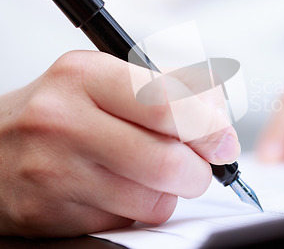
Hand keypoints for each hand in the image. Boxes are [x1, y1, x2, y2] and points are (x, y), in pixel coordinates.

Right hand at [0, 51, 239, 236]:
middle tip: (197, 166)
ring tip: (147, 173)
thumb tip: (220, 123)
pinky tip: (117, 189)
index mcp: (85, 75)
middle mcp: (63, 120)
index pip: (167, 105)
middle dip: (198, 172)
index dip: (209, 129)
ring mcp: (52, 171)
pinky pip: (125, 222)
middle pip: (168, 163)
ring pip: (153, 201)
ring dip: (167, 192)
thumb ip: (173, 90)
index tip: (224, 142)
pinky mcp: (47, 214)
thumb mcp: (110, 79)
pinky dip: (136, 209)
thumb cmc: (66, 110)